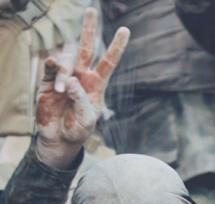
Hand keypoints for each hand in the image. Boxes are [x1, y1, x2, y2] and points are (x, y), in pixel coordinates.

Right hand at [35, 8, 128, 167]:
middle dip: (88, 29)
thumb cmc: (79, 129)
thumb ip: (81, 99)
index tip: (125, 30)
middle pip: (85, 47)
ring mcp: (64, 77)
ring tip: (61, 93)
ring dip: (63, 72)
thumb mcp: (88, 118)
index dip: (117, 46)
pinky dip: (52, 68)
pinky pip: (49, 67)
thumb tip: (70, 80)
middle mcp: (81, 76)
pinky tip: (53, 72)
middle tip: (90, 10)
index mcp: (97, 83)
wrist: (60, 139)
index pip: (109, 61)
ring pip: (65, 59)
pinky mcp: (47, 82)